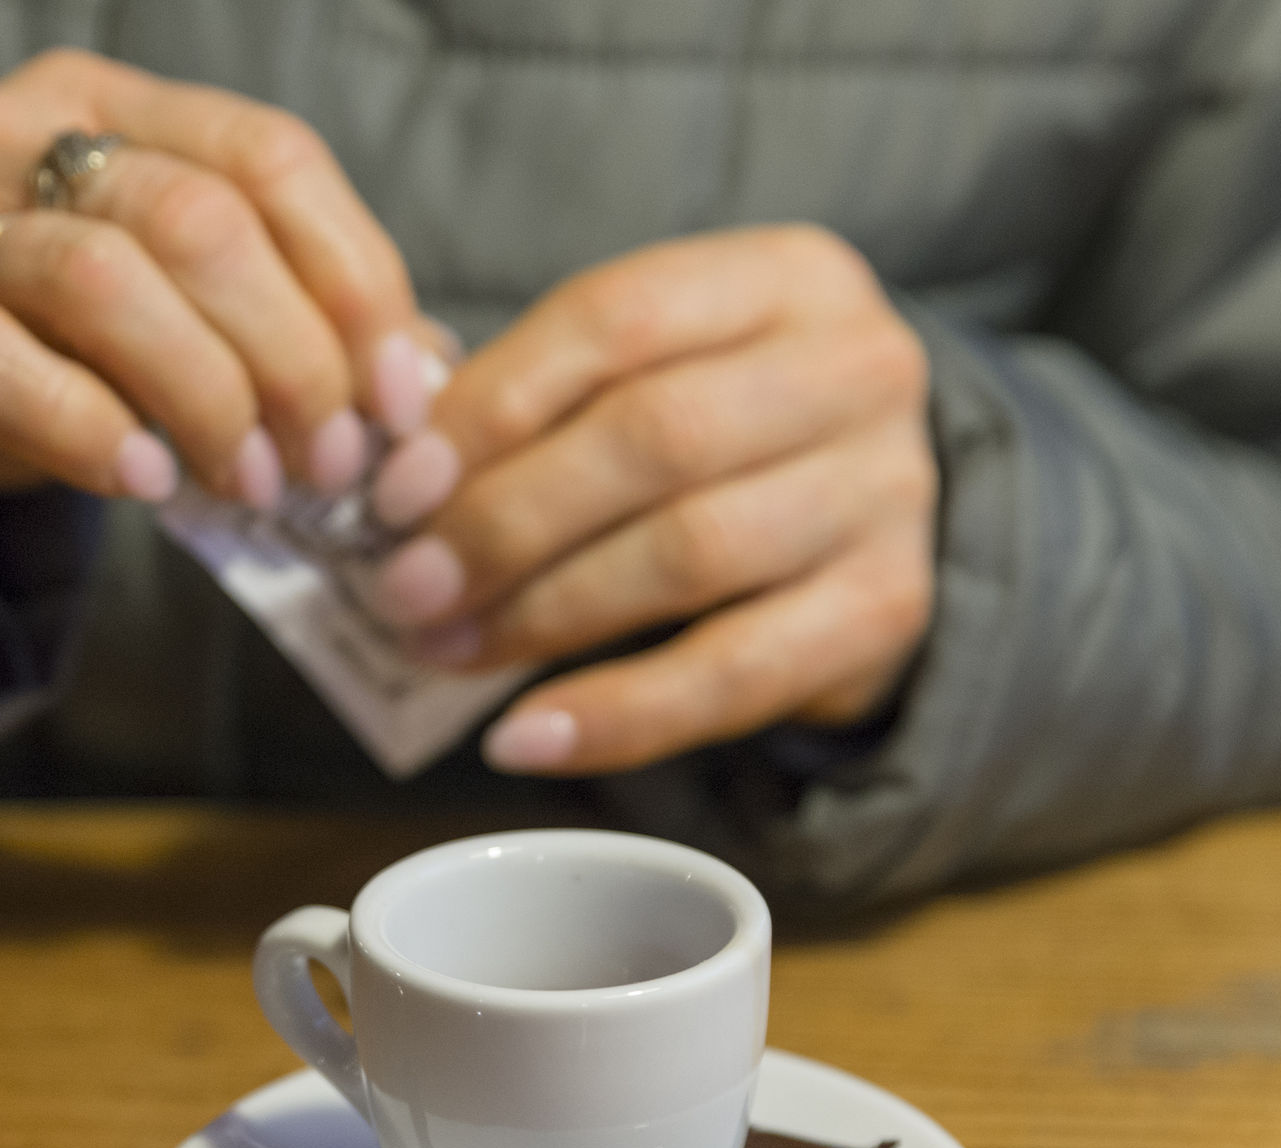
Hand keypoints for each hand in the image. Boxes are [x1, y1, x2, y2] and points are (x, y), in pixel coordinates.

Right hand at [0, 49, 445, 546]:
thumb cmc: (40, 357)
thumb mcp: (173, 323)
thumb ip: (287, 328)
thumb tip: (424, 383)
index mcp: (112, 108)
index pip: (269, 159)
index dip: (353, 280)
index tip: (397, 398)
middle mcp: (14, 135)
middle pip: (196, 221)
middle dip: (290, 356)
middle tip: (325, 465)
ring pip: (98, 278)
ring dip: (202, 394)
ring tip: (248, 486)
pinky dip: (80, 425)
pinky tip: (142, 480)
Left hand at [360, 226, 935, 775]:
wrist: (874, 526)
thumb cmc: (723, 442)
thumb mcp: (646, 377)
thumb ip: (527, 392)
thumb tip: (389, 424)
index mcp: (786, 277)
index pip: (615, 320)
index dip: (491, 407)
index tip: (393, 487)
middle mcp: (860, 366)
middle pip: (656, 436)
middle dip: (507, 519)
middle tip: (406, 586)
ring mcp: (888, 491)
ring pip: (691, 551)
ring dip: (544, 613)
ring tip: (446, 647)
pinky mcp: (891, 611)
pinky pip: (734, 674)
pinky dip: (617, 714)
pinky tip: (526, 737)